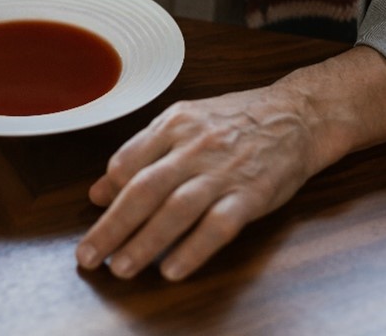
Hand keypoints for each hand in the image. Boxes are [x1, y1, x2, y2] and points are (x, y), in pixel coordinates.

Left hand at [75, 86, 319, 281]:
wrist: (297, 115)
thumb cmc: (236, 121)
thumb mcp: (183, 123)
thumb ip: (140, 153)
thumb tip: (99, 191)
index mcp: (174, 124)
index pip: (128, 161)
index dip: (109, 194)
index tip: (94, 218)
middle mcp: (194, 146)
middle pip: (144, 189)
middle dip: (112, 226)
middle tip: (88, 256)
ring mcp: (224, 171)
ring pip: (176, 210)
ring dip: (145, 242)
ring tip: (121, 267)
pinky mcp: (251, 195)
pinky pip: (218, 226)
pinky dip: (193, 249)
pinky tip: (172, 269)